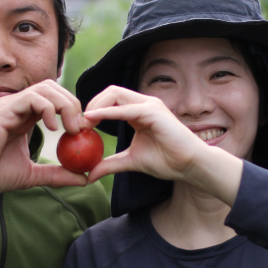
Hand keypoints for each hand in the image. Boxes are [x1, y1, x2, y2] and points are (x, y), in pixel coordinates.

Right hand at [0, 80, 88, 212]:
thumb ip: (56, 175)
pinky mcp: (4, 110)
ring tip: (71, 128)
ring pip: (46, 88)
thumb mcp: (30, 175)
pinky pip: (32, 97)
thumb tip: (84, 179)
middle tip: (81, 128)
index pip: (54, 100)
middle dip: (73, 104)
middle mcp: (18, 106)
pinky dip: (49, 108)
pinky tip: (53, 128)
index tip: (85, 131)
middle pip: (54, 88)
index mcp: (24, 117)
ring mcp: (10, 105)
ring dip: (65, 105)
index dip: (73, 110)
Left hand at [83, 86, 243, 203]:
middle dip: (91, 103)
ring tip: (84, 123)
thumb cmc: (166, 161)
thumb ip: (110, 164)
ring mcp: (149, 105)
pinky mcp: (153, 112)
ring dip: (95, 105)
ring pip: (115, 94)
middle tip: (79, 123)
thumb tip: (88, 176)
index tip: (79, 126)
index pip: (110, 100)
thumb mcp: (130, 161)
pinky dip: (107, 113)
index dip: (93, 109)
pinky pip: (125, 109)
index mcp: (138, 112)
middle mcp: (143, 104)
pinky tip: (93, 120)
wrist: (189, 165)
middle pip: (110, 92)